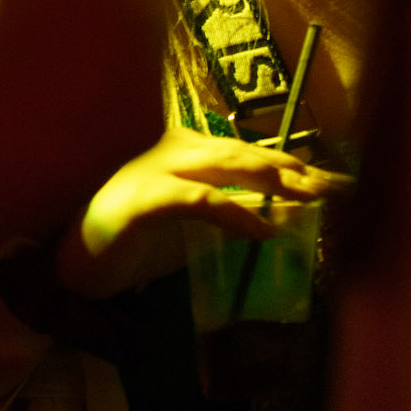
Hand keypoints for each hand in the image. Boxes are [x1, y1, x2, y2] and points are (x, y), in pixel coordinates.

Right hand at [53, 127, 351, 298]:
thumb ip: (231, 213)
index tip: (336, 182)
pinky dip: (234, 212)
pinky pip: (198, 200)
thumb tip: (285, 216)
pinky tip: (262, 229)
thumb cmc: (131, 239)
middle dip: (297, 169)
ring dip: (276, 179)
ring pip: (227, 163)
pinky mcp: (143, 199)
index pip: (249, 152)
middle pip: (247, 153)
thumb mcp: (190, 225)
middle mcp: (175, 150)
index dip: (294, 164)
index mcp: (186, 151)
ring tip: (314, 195)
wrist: (70, 260)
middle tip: (340, 187)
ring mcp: (157, 170)